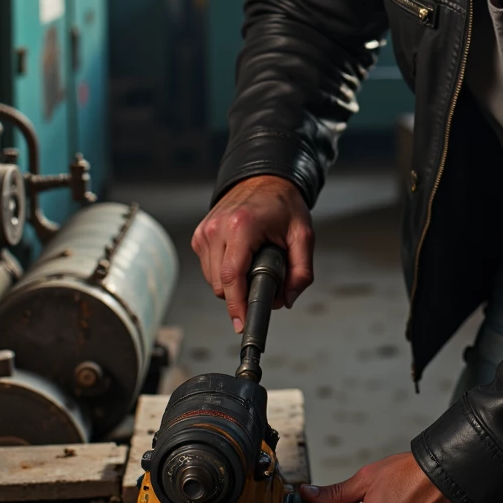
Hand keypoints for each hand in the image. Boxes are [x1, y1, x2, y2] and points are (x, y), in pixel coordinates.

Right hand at [191, 175, 313, 329]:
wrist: (264, 179)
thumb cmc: (282, 204)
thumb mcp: (303, 235)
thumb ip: (301, 271)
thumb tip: (287, 300)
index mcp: (241, 226)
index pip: (233, 277)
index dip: (237, 305)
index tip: (242, 323)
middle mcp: (217, 228)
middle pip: (222, 284)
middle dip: (242, 294)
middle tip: (266, 280)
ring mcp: (205, 231)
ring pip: (213, 280)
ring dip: (234, 284)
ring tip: (254, 263)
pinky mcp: (199, 235)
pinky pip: (209, 268)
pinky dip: (225, 272)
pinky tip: (241, 258)